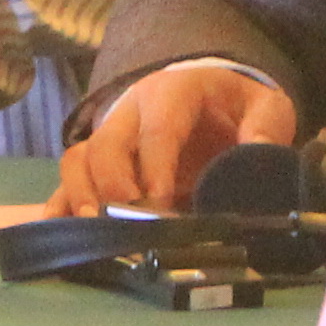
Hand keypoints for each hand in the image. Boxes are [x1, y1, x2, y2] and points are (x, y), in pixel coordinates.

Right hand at [51, 59, 297, 216]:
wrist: (215, 97)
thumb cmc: (237, 105)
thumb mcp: (265, 107)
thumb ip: (266, 128)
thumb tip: (257, 153)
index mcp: (171, 92)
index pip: (156, 130)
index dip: (155, 168)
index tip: (162, 206)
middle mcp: (129, 111)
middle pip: (104, 144)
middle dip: (114, 188)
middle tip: (131, 225)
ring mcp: (110, 137)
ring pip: (77, 159)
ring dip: (82, 197)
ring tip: (97, 233)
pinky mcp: (99, 164)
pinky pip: (68, 181)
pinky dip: (60, 206)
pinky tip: (60, 232)